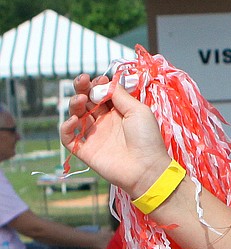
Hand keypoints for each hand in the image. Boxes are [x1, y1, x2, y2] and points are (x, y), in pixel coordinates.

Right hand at [62, 75, 170, 199]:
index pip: (100, 93)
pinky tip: (74, 120)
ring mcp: (94, 136)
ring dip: (74, 103)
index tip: (100, 79)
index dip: (97, 84)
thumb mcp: (138, 110)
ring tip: (81, 100)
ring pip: (75, 115)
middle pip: (85, 100)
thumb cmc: (147, 139)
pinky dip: (66, 127)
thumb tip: (105, 83)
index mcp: (117, 112)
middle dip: (82, 88)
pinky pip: (68, 138)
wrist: (147, 169)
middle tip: (83, 81)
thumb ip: (120, 95)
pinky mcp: (86, 151)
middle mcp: (104, 122)